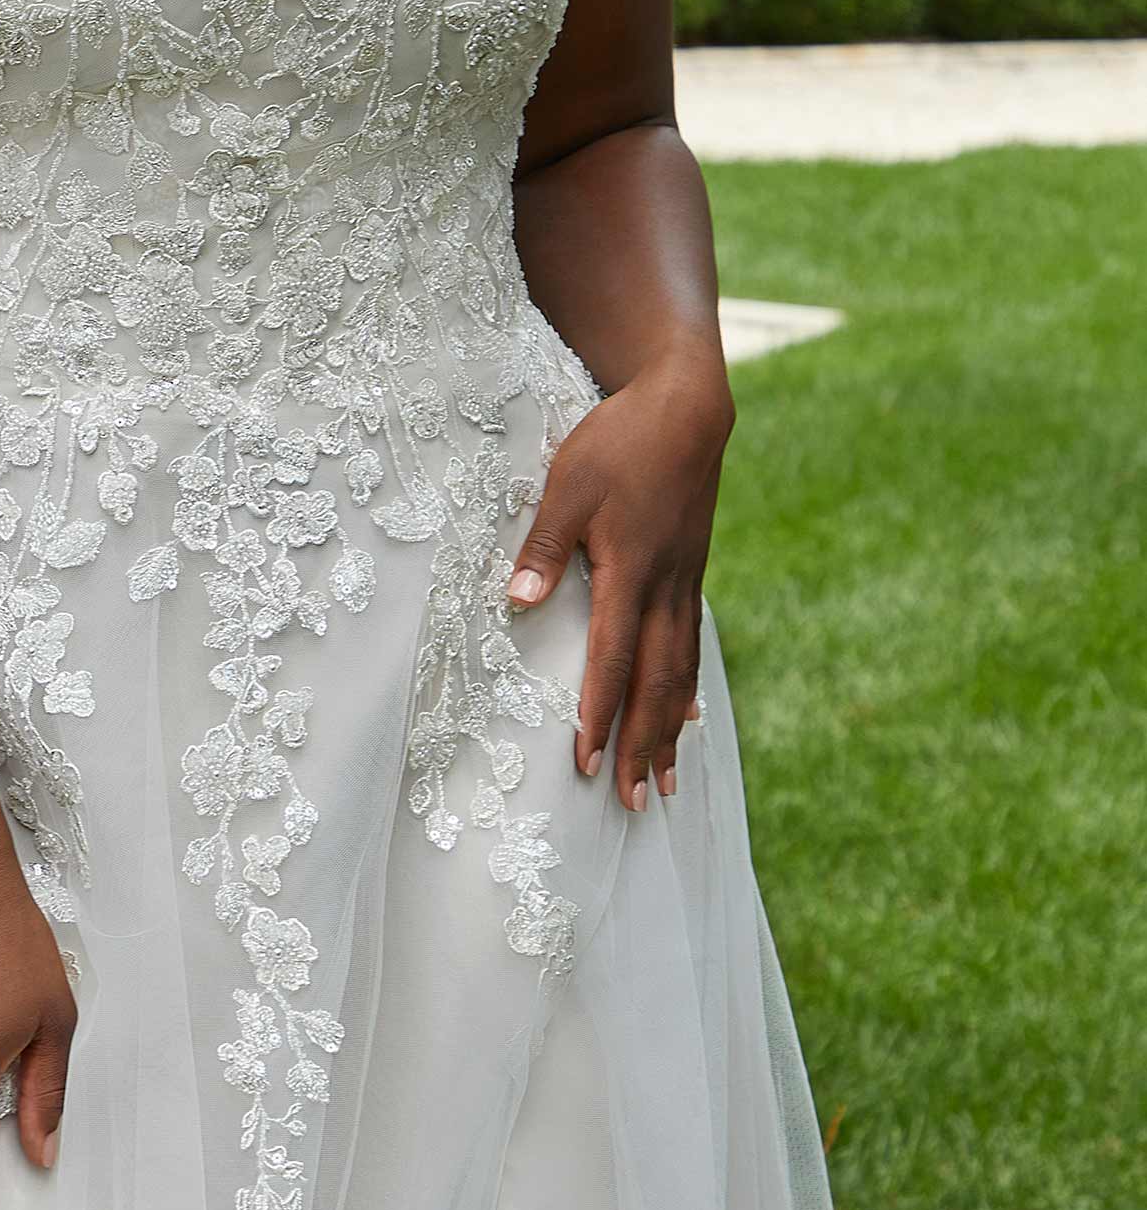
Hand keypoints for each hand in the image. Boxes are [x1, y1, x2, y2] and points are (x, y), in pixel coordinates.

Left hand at [505, 356, 734, 811]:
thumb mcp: (568, 484)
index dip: (597, 713)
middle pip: (654, 683)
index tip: (585, 763)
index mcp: (628, 571)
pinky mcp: (692, 572)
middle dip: (640, 745)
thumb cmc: (618, 442)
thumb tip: (516, 602)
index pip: (611, 658)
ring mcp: (684, 583)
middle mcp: (663, 588)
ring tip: (663, 782)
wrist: (688, 407)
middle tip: (633, 802)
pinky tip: (687, 717)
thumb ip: (543, 546)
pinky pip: (693, 645)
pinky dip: (688, 688)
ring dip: (668, 730)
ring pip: (680, 672)